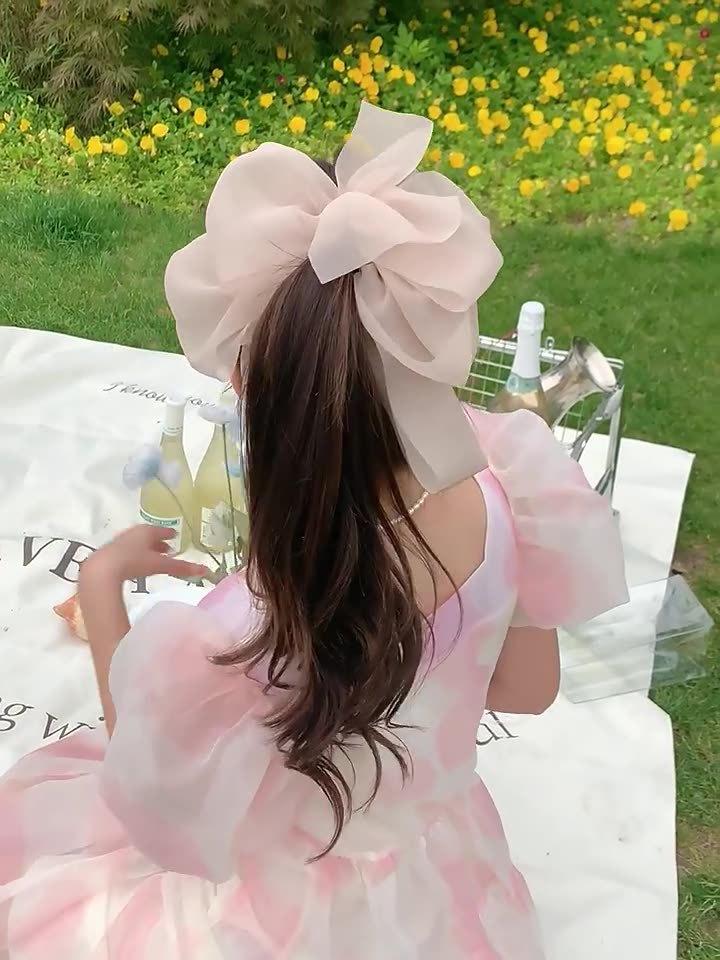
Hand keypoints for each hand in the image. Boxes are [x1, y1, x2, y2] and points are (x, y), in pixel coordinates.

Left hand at [81, 525, 209, 585]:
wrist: (103, 569)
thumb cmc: (134, 562)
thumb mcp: (160, 566)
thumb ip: (181, 568)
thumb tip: (205, 571)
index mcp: (147, 531)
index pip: (162, 530)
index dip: (169, 534)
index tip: (175, 536)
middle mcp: (134, 532)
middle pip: (149, 535)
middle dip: (158, 542)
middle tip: (167, 548)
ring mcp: (120, 540)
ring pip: (137, 542)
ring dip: (146, 548)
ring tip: (152, 556)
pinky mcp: (110, 551)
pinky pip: (127, 550)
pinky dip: (135, 553)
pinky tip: (135, 563)